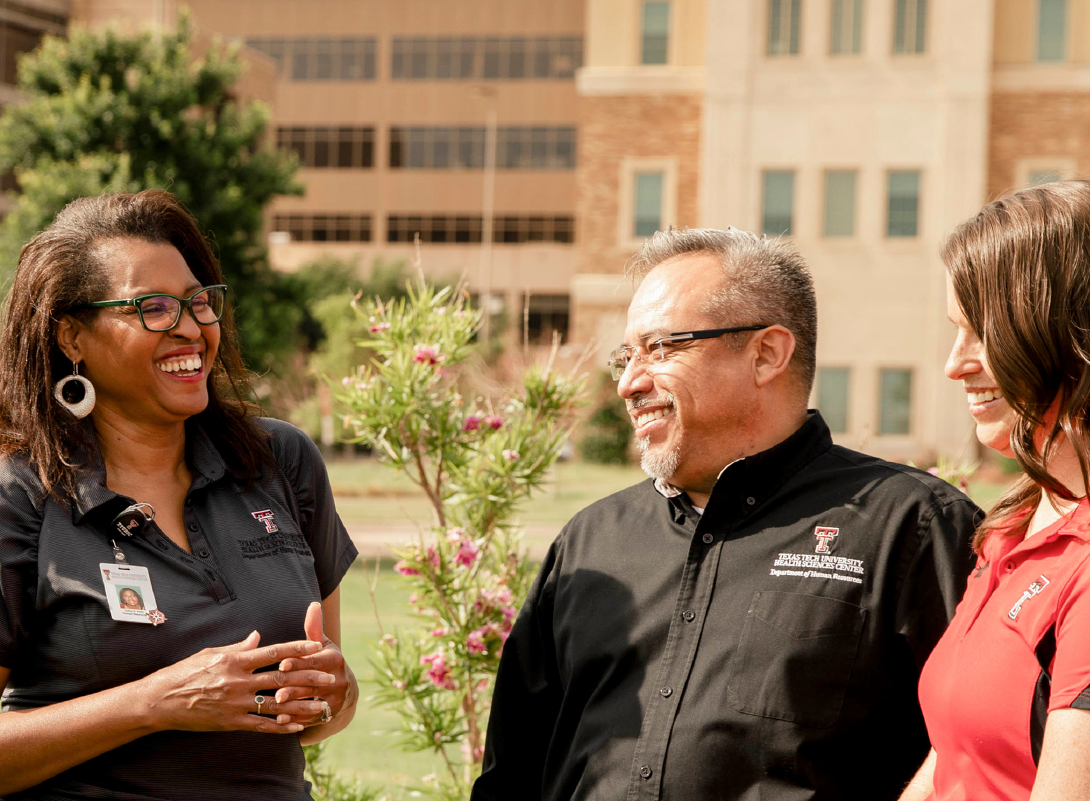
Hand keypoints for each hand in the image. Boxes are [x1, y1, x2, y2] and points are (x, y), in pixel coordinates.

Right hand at [139, 630, 335, 733]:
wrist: (159, 701)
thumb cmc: (184, 672)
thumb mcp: (210, 653)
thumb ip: (237, 647)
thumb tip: (258, 637)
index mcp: (235, 660)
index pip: (274, 651)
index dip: (298, 648)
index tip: (317, 646)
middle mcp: (238, 681)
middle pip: (281, 677)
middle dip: (308, 677)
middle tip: (329, 677)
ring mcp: (235, 703)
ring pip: (276, 704)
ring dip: (301, 705)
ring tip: (321, 706)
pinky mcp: (230, 722)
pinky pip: (260, 725)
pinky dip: (280, 727)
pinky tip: (297, 728)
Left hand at [271, 602, 356, 726]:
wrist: (344, 690)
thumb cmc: (325, 661)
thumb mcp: (323, 645)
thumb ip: (314, 627)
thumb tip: (312, 604)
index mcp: (334, 659)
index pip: (314, 661)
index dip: (298, 662)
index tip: (281, 664)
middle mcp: (338, 678)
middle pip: (313, 682)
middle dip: (294, 687)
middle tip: (275, 691)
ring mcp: (336, 698)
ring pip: (312, 702)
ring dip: (293, 705)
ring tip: (276, 706)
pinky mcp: (331, 713)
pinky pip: (312, 718)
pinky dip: (296, 720)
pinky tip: (280, 720)